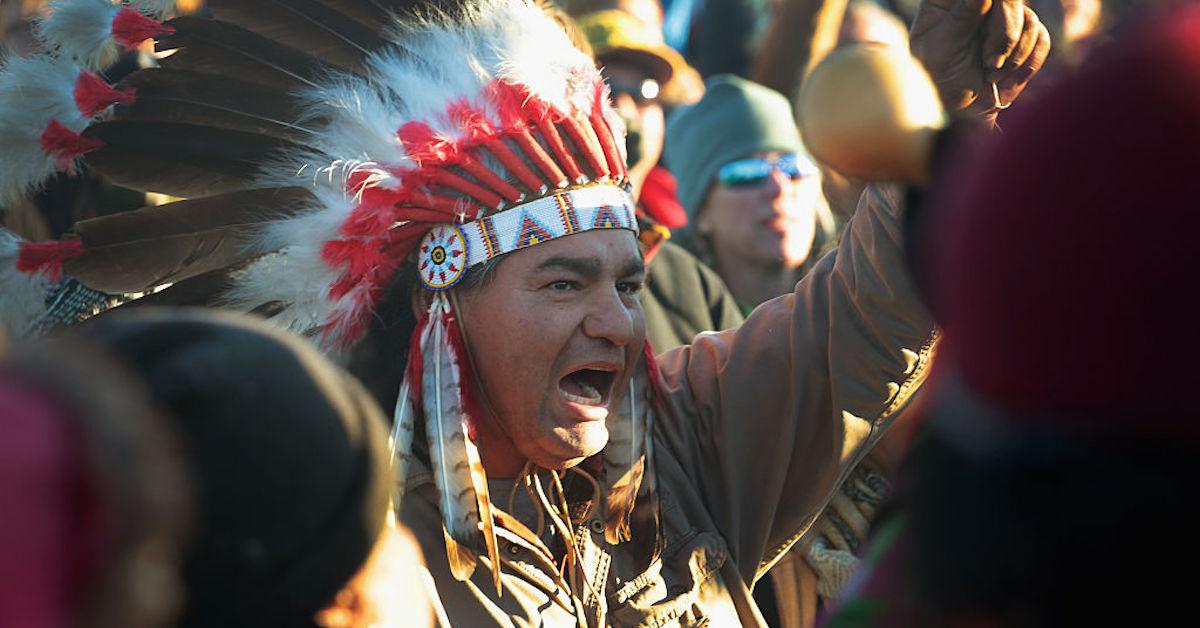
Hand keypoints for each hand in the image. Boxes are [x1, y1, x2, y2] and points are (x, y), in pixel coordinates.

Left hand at [910, 0, 1050, 119]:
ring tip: (991, 73)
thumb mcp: (941, 49)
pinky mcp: (1024, 36)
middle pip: (1011, 0)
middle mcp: (981, 2)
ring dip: (1013, 54)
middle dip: (1005, 34)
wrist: (958, 110)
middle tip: (989, 61)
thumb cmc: (939, 80)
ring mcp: (1004, 18)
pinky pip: (1042, 38)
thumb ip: (961, 17)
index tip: (987, 14)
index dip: (996, 4)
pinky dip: (1026, 63)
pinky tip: (1004, 78)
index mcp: (950, 0)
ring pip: (1030, 19)